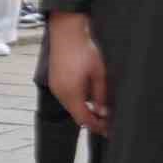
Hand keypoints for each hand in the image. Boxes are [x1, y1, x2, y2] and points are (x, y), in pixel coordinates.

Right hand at [46, 12, 108, 135]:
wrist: (66, 32)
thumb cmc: (84, 50)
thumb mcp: (99, 73)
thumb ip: (100, 95)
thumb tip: (103, 112)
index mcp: (72, 93)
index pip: (84, 119)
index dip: (97, 126)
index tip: (109, 130)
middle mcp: (60, 93)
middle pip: (76, 115)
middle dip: (91, 120)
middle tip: (106, 121)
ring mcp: (55, 87)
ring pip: (70, 107)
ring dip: (83, 110)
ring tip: (99, 110)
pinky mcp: (54, 80)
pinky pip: (65, 98)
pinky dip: (76, 101)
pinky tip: (87, 97)